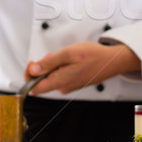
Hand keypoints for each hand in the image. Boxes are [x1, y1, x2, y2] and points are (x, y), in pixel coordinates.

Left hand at [25, 41, 140, 94]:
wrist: (112, 61)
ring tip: (66, 56)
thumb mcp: (68, 53)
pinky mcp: (73, 83)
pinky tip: (71, 60)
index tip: (33, 63)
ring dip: (54, 65)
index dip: (29, 75)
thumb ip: (48, 63)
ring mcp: (69, 86)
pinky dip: (61, 67)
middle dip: (44, 66)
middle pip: (42, 80)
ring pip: (51, 76)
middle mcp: (63, 87)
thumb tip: (32, 70)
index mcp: (60, 81)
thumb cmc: (94, 56)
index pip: (34, 88)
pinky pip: (60, 76)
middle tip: (54, 55)